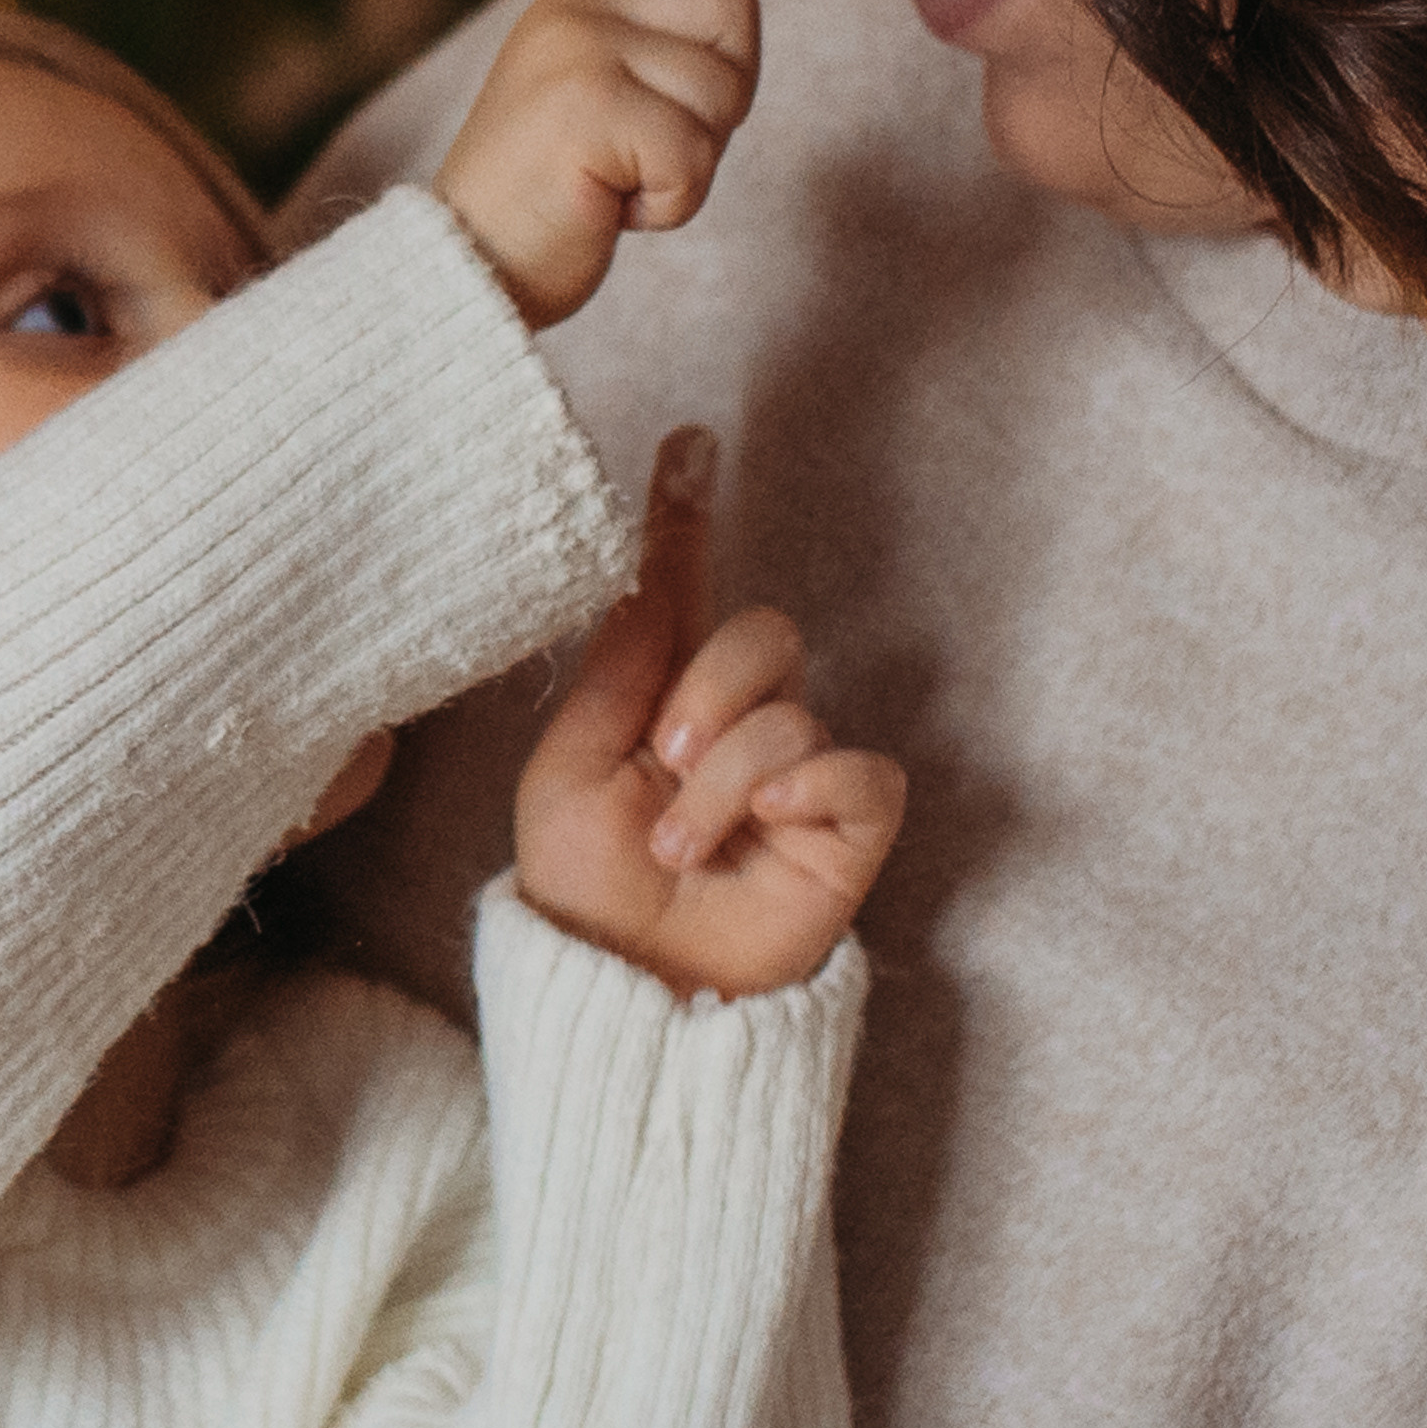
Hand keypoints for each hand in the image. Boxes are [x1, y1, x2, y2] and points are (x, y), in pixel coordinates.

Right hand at [433, 0, 759, 328]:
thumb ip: (645, 63)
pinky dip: (671, 204)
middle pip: (736, 17)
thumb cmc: (539, 212)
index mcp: (576, 12)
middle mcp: (576, 13)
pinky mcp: (589, 105)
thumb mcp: (591, 118)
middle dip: (721, 100)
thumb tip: (728, 25)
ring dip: (691, 166)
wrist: (458, 276)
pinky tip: (610, 209)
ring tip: (614, 185)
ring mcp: (579, 51)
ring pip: (723, 93)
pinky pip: (695, 153)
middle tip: (644, 154)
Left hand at [515, 429, 904, 997]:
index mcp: (663, 695)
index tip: (687, 440)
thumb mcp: (570, 768)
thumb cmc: (586, 889)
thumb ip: (620, 666)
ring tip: (683, 845)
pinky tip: (767, 826)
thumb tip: (648, 569)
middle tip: (666, 758)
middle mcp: (739, 720)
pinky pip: (855, 769)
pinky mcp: (848, 826)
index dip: (688, 514)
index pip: (686, 589)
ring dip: (726, 775)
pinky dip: (807, 788)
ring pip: (793, 707)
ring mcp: (799, 771)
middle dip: (709, 690)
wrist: (625, 987)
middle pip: (762, 632)